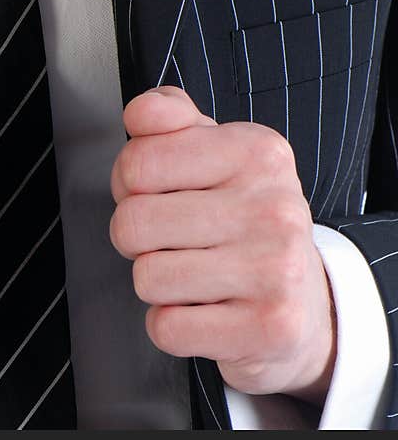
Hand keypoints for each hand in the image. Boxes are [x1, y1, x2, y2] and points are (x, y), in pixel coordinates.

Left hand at [110, 86, 335, 404]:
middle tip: (175, 241)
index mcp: (257, 152)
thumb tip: (141, 112)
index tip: (161, 194)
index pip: (137, 163)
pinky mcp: (270, 327)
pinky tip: (206, 309)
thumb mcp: (215, 154)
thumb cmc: (245, 222)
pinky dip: (172, 324)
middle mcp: (274, 206)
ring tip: (195, 274)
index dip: (130, 185)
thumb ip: (170, 120)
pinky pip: (167, 326)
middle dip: (138, 239)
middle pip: (132, 223)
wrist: (308, 301)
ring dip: (157, 283)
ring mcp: (276, 269)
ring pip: (146, 277)